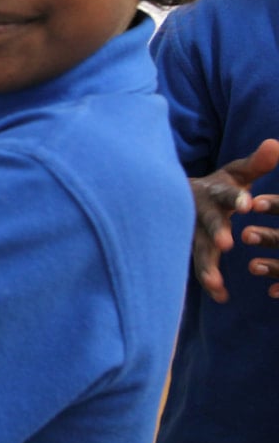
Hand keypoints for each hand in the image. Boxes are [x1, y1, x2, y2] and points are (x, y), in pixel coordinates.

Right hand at [190, 138, 278, 302]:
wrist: (174, 197)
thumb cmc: (217, 186)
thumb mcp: (236, 173)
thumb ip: (257, 163)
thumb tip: (277, 144)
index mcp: (215, 192)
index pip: (225, 194)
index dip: (235, 198)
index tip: (247, 203)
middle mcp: (200, 213)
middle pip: (208, 224)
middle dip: (216, 233)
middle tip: (227, 244)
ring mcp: (193, 234)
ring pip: (198, 250)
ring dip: (206, 267)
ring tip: (217, 284)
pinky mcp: (192, 250)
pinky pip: (199, 267)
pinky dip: (209, 282)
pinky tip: (221, 297)